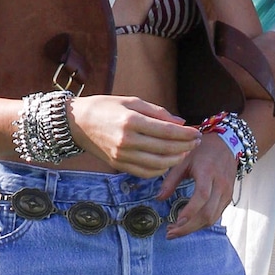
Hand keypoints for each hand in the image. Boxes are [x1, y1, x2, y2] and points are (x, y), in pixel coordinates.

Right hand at [68, 95, 197, 177]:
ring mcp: (122, 156)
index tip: (197, 133)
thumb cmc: (105, 107)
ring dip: (175, 160)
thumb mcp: (131, 101)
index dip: (186, 134)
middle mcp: (127, 141)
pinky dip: (160, 169)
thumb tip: (181, 123)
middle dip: (185, 146)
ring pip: (158, 164)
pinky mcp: (118, 165)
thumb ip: (157, 112)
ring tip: (185, 152)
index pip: (167, 131)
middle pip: (165, 148)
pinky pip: (145, 172)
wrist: (77, 123)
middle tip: (196, 143)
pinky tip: (168, 162)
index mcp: (131, 121)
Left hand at [157, 132, 237, 236]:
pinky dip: (202, 223)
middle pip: (207, 213)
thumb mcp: (183, 160)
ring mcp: (226, 192)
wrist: (227, 144)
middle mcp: (220, 184)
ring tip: (176, 230)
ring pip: (212, 218)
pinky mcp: (228, 197)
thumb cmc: (202, 150)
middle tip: (169, 233)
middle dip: (188, 227)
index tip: (176, 221)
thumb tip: (158, 199)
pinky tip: (189, 224)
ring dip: (194, 228)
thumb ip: (171, 180)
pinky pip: (216, 215)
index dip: (190, 211)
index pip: (202, 196)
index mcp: (208, 172)